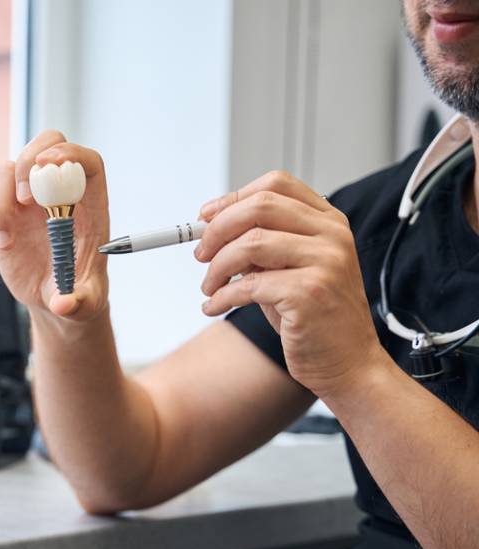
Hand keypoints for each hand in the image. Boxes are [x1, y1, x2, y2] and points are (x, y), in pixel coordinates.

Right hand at [0, 130, 110, 320]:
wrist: (54, 297)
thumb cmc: (79, 291)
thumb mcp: (86, 301)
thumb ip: (79, 302)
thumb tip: (64, 303)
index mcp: (88, 205)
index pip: (85, 161)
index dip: (69, 154)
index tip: (49, 167)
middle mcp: (57, 192)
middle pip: (45, 145)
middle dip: (29, 164)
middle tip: (25, 201)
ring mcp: (25, 198)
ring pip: (5, 172)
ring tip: (4, 243)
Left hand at [197, 170, 387, 398]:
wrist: (348, 363)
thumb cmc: (315, 317)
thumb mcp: (290, 269)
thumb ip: (262, 245)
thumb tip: (212, 229)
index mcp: (329, 222)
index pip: (276, 185)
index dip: (233, 197)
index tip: (206, 216)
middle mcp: (331, 236)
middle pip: (259, 207)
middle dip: (218, 229)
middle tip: (200, 254)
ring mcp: (325, 262)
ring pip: (249, 244)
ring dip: (217, 267)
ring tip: (209, 287)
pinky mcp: (309, 293)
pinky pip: (247, 285)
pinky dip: (221, 296)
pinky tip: (214, 306)